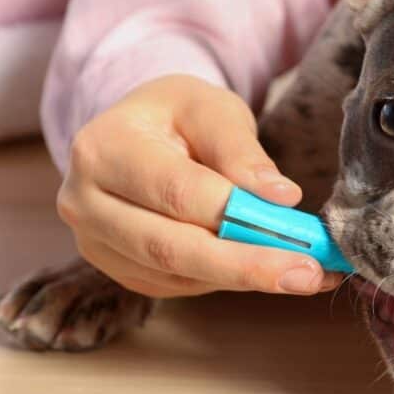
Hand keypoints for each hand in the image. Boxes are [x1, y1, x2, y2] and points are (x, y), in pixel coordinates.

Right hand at [57, 74, 341, 296]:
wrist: (140, 131)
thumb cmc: (178, 115)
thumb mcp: (211, 109)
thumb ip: (240, 149)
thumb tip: (279, 197)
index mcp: (103, 149)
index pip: (177, 192)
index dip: (239, 214)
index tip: (298, 229)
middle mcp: (85, 202)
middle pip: (170, 248)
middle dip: (246, 265)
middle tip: (307, 274)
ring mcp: (95, 242)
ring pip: (176, 275)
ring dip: (245, 277)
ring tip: (306, 274)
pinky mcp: (117, 268)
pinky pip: (177, 285)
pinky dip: (229, 280)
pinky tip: (271, 272)